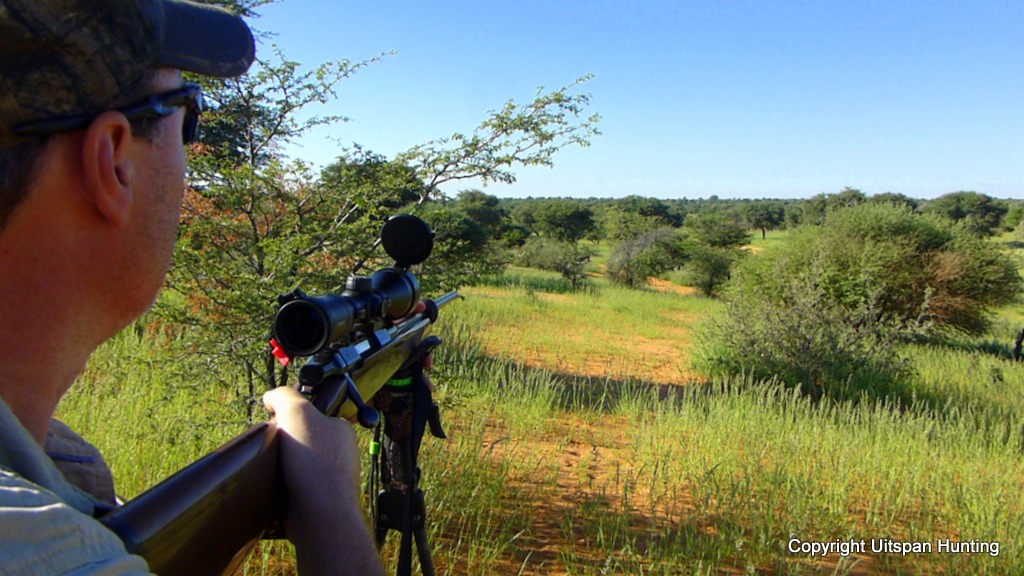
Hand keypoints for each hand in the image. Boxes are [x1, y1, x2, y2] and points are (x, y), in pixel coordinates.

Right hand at [263, 386, 383, 575]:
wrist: (319, 515)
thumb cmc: (316, 464)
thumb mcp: (299, 413)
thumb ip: (284, 397)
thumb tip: (271, 396)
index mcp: (339, 429)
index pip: (312, 411)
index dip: (291, 411)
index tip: (277, 416)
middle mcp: (335, 451)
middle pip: (298, 435)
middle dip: (281, 437)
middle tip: (272, 441)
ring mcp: (323, 474)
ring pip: (291, 458)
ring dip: (276, 460)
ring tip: (269, 462)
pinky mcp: (309, 494)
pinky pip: (287, 480)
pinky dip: (276, 480)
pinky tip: (271, 480)